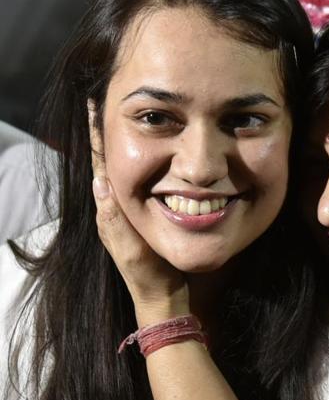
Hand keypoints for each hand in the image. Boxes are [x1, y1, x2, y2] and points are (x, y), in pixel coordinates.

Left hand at [88, 100, 188, 325]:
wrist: (162, 295)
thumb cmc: (149, 272)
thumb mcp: (131, 247)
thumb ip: (115, 219)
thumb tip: (99, 182)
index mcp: (109, 210)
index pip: (100, 165)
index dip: (97, 137)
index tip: (94, 106)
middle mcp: (114, 207)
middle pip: (108, 162)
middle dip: (108, 134)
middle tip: (112, 104)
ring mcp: (127, 211)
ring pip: (123, 171)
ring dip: (123, 145)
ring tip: (129, 121)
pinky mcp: (141, 216)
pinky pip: (139, 182)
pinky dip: (140, 163)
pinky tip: (152, 155)